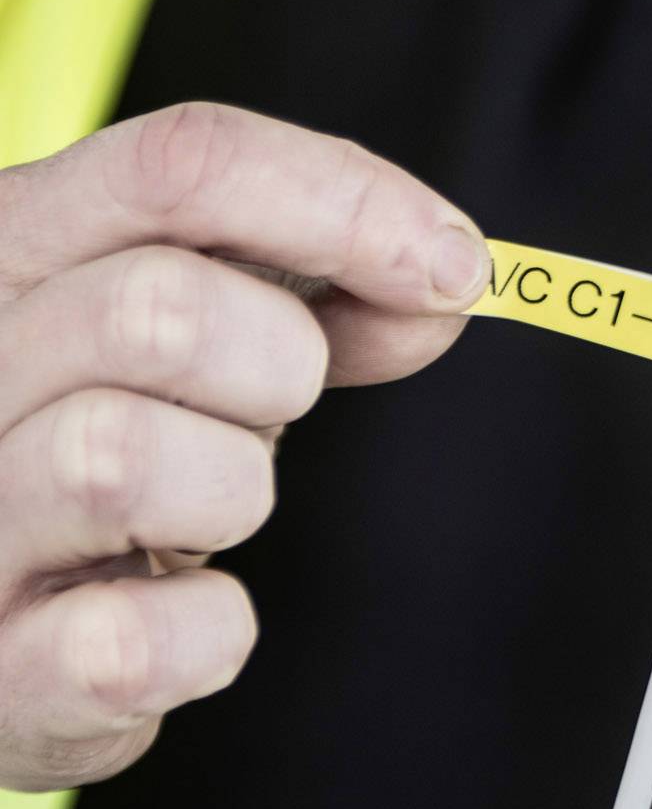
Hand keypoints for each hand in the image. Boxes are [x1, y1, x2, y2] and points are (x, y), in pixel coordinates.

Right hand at [0, 102, 488, 789]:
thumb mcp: (183, 338)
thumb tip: (438, 280)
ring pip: (122, 458)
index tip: (451, 265)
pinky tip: (176, 621)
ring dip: (229, 491)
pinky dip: (205, 632)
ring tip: (195, 512)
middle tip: (265, 413)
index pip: (178, 164)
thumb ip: (301, 287)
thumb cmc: (95, 458)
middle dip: (277, 364)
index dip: (344, 202)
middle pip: (159, 306)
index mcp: (8, 252)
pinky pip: (132, 644)